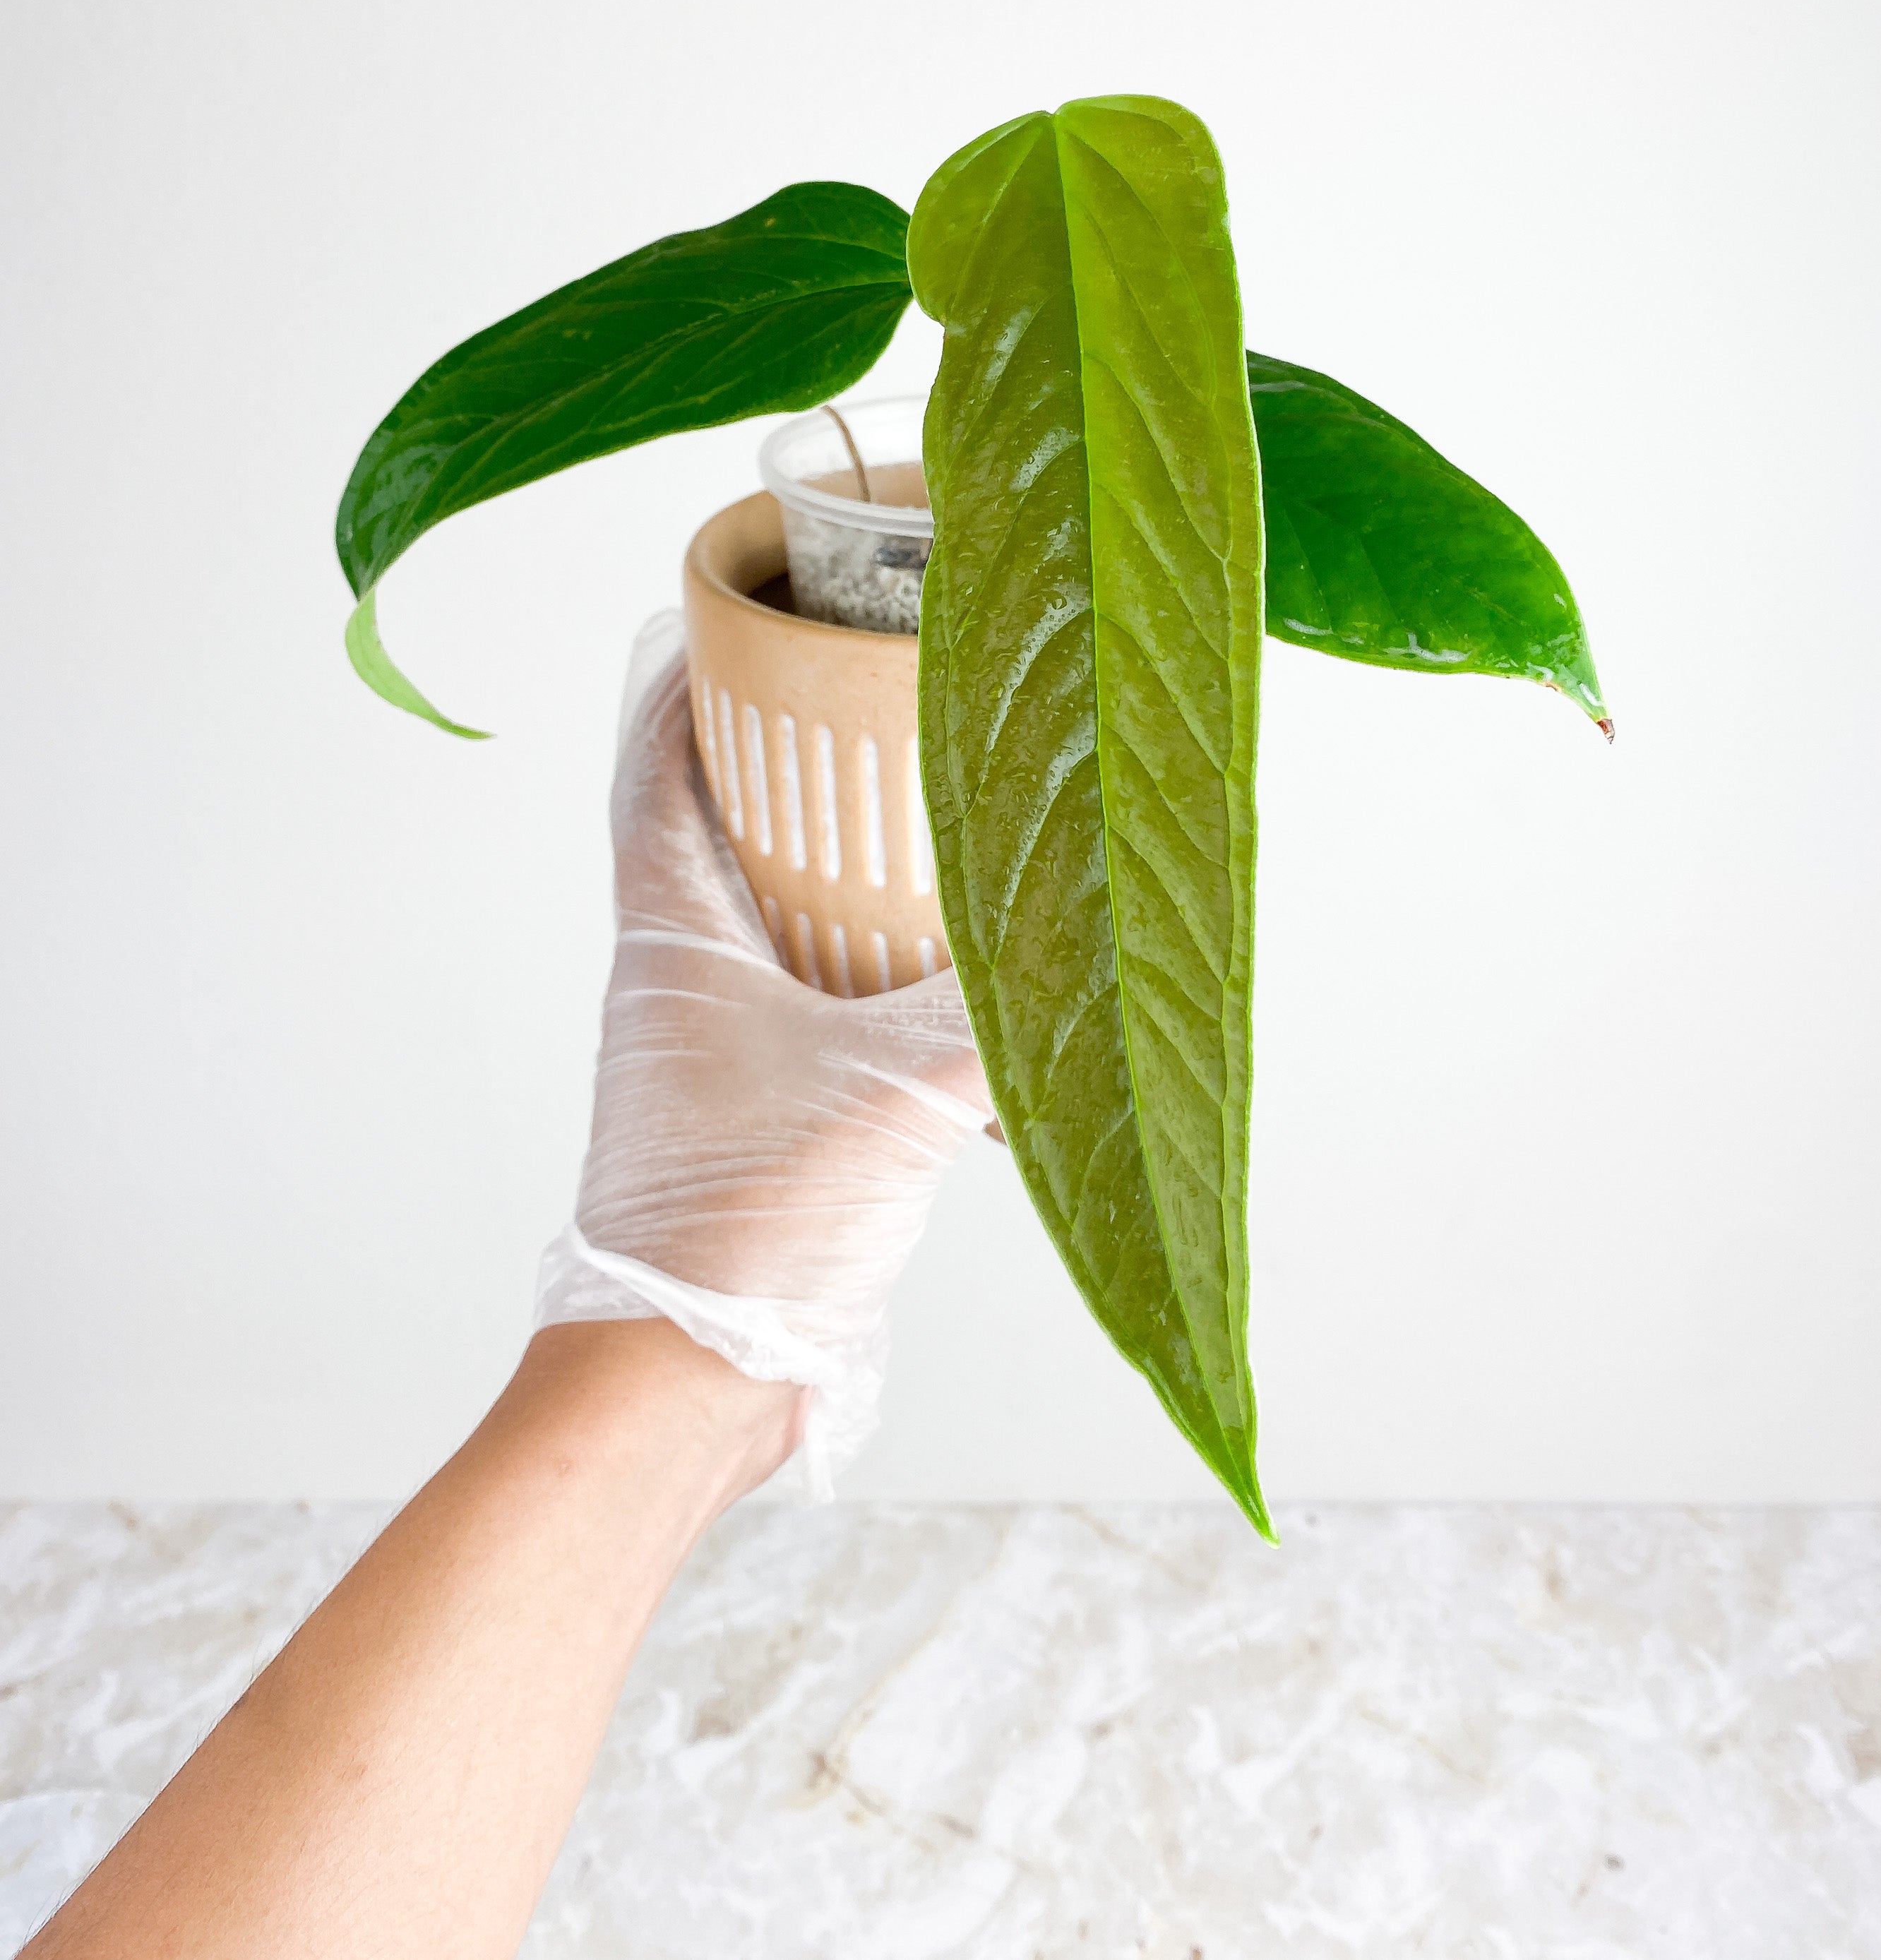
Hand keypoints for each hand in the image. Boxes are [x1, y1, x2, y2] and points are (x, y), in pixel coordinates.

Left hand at [535, 616, 991, 1488]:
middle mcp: (673, 982)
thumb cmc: (738, 1232)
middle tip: (864, 706)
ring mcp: (702, 1054)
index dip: (689, 684)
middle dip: (781, 762)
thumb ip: (998, 1015)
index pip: (654, 770)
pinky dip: (855, 973)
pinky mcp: (745, 1120)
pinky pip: (800, 1007)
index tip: (742, 621)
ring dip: (822, 872)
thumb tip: (1098, 943)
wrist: (675, 1387)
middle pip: (710, 831)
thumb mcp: (894, 1095)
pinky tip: (936, 983)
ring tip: (920, 829)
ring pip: (761, 923)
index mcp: (670, 937)